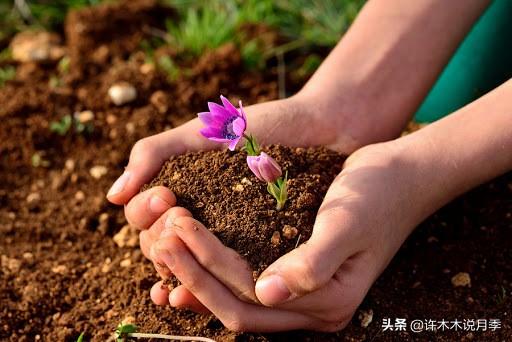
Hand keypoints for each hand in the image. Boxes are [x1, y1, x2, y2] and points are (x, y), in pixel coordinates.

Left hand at [147, 141, 432, 331]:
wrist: (401, 177)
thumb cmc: (377, 195)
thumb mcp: (347, 223)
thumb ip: (312, 263)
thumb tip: (266, 294)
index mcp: (327, 302)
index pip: (250, 297)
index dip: (207, 269)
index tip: (177, 230)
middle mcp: (312, 308)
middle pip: (236, 305)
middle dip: (193, 273)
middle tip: (161, 237)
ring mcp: (303, 294)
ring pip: (236, 297)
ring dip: (199, 272)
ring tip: (166, 240)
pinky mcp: (295, 272)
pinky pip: (246, 281)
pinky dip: (215, 270)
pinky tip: (190, 252)